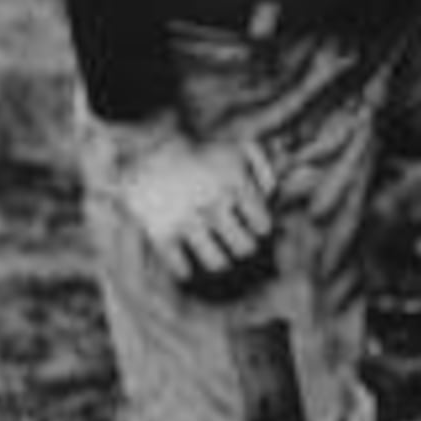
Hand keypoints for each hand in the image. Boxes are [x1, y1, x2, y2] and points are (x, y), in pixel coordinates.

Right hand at [111, 127, 277, 292]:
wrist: (147, 153)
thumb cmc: (200, 154)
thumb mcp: (239, 150)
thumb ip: (265, 170)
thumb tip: (272, 198)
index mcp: (237, 185)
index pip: (263, 226)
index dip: (259, 228)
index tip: (250, 225)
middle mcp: (215, 205)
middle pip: (245, 248)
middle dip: (243, 247)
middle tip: (235, 242)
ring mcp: (188, 221)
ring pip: (218, 264)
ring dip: (219, 262)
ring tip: (216, 255)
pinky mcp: (161, 234)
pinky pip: (181, 268)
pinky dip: (186, 270)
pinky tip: (186, 264)